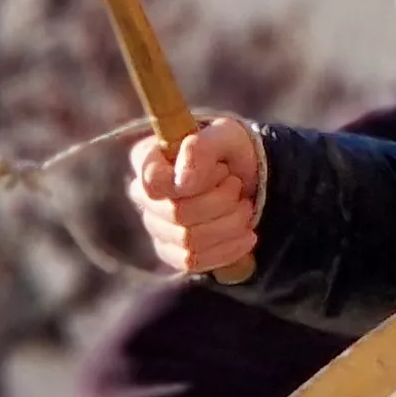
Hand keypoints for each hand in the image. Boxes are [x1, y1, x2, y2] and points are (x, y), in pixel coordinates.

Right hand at [129, 118, 262, 276]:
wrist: (251, 178)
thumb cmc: (231, 150)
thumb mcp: (226, 135)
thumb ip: (203, 147)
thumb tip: (184, 180)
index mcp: (148, 158)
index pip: (153, 181)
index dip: (193, 181)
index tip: (222, 170)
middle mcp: (144, 194)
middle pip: (177, 213)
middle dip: (221, 201)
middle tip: (238, 185)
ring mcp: (156, 226)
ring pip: (188, 240)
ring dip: (229, 224)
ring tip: (245, 207)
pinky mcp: (172, 252)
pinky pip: (194, 261)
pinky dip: (228, 249)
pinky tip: (246, 235)